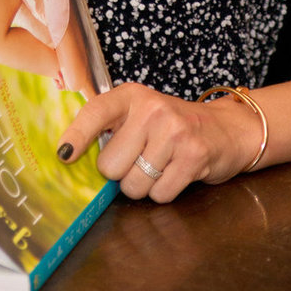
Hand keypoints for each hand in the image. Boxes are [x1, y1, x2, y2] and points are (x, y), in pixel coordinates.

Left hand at [56, 82, 262, 202]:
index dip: (77, 135)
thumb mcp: (141, 114)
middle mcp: (152, 109)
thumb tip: (70, 157)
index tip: (63, 155)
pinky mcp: (194, 155)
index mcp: (132, 96)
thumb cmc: (173, 127)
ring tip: (161, 165)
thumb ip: (111, 128)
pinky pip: (160, 194)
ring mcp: (174, 131)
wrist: (226, 129)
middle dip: (122, 173)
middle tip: (141, 159)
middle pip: (111, 166)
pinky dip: (165, 192)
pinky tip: (176, 173)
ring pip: (134, 185)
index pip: (96, 112)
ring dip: (144, 186)